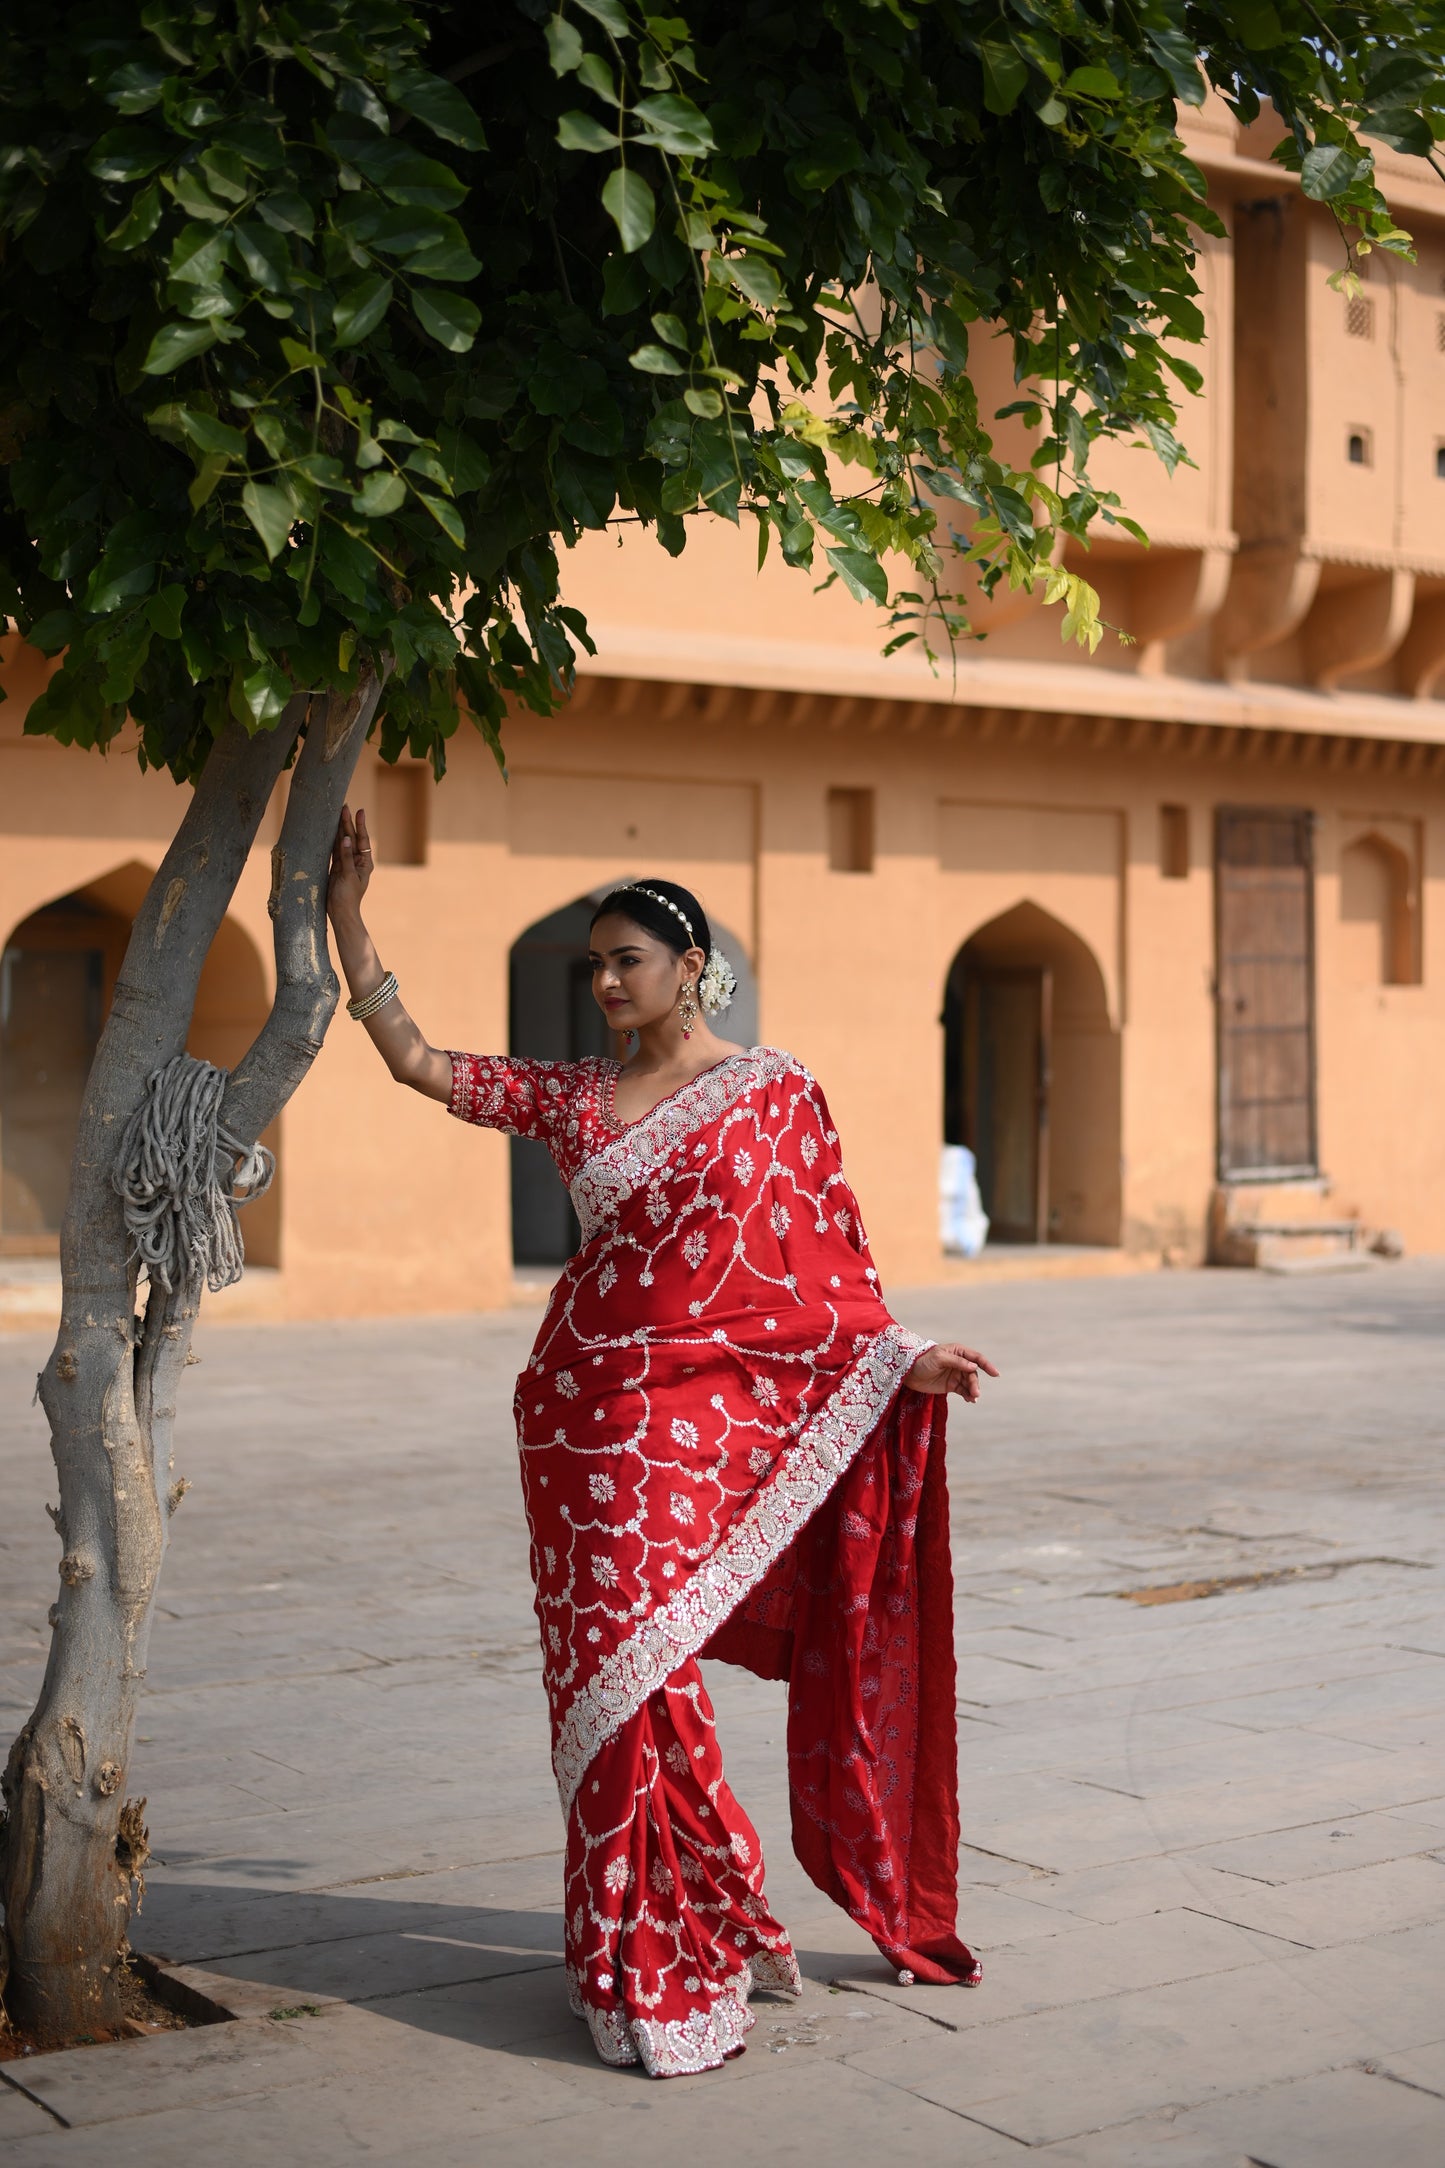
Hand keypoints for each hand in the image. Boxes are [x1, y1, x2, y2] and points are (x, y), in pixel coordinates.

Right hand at [327, 805, 372, 924]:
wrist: (340, 912)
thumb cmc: (348, 897)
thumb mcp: (348, 876)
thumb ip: (346, 857)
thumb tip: (344, 838)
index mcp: (364, 863)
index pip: (362, 840)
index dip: (360, 825)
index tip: (359, 811)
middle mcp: (356, 861)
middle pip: (351, 838)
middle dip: (347, 823)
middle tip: (344, 807)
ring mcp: (345, 864)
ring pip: (341, 843)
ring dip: (339, 829)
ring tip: (336, 814)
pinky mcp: (336, 868)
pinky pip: (333, 851)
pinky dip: (331, 841)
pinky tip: (329, 830)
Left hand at [903, 1342, 998, 1403]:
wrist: (908, 1373)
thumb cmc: (923, 1360)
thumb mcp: (939, 1358)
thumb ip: (957, 1362)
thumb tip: (974, 1366)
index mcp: (958, 1351)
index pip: (976, 1358)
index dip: (987, 1365)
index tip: (995, 1374)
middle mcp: (960, 1363)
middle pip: (973, 1373)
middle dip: (975, 1383)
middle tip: (975, 1393)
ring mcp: (956, 1374)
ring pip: (970, 1383)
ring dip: (973, 1391)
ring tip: (973, 1398)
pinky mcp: (951, 1386)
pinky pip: (963, 1391)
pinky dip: (968, 1395)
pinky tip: (969, 1400)